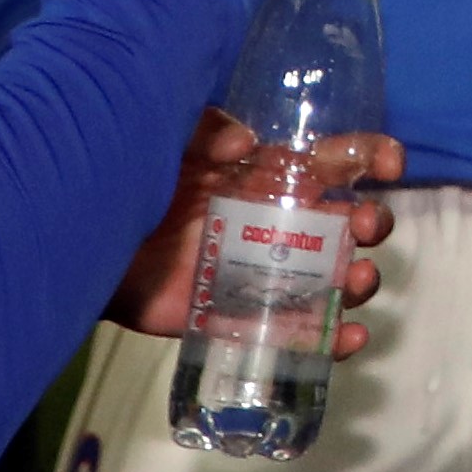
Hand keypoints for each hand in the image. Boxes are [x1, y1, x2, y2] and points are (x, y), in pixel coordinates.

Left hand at [111, 117, 402, 341]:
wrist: (82, 244)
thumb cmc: (131, 184)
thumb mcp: (167, 141)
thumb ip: (205, 132)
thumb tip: (244, 142)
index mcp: (270, 177)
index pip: (336, 161)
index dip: (372, 157)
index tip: (388, 163)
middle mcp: (278, 224)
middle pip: (348, 223)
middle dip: (373, 223)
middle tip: (364, 227)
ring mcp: (263, 274)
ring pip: (334, 280)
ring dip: (361, 280)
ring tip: (357, 281)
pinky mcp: (239, 317)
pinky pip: (296, 333)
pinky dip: (331, 339)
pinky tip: (348, 338)